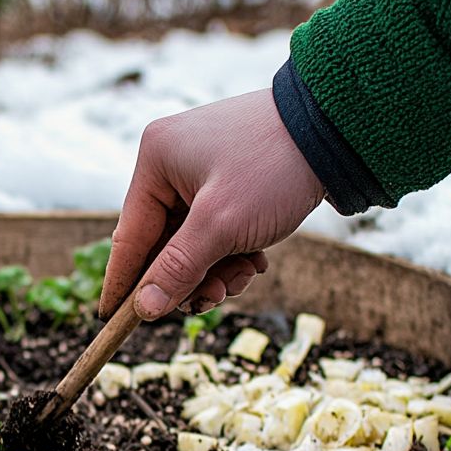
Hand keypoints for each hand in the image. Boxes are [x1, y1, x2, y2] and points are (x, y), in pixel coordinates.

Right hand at [98, 88, 324, 320]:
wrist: (339, 129)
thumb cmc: (274, 168)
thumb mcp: (221, 226)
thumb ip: (178, 269)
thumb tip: (144, 309)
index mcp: (155, 161)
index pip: (129, 236)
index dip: (123, 283)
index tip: (111, 321)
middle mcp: (171, 162)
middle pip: (163, 244)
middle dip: (190, 277)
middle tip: (213, 300)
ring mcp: (201, 169)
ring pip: (193, 242)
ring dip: (216, 269)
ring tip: (245, 274)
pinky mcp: (229, 178)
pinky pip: (216, 229)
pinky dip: (232, 251)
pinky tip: (255, 259)